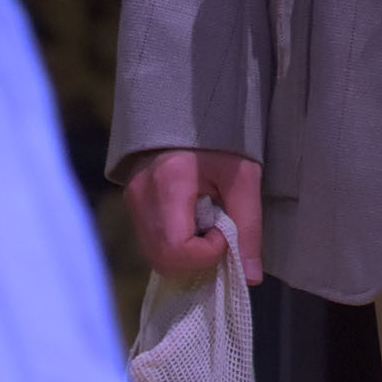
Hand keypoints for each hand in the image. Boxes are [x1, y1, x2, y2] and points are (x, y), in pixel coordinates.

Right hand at [126, 149, 263, 284]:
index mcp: (169, 182)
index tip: (226, 230)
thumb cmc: (221, 138)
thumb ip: (249, 225)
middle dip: (196, 259)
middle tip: (218, 232)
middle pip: (162, 259)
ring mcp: (132, 199)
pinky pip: (150, 241)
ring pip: (154, 255)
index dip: (207, 253)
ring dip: (185, 254)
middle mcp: (141, 195)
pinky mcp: (131, 201)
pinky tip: (192, 222)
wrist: (190, 103)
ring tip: (206, 225)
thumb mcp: (243, 176)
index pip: (177, 250)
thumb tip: (250, 278)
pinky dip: (173, 244)